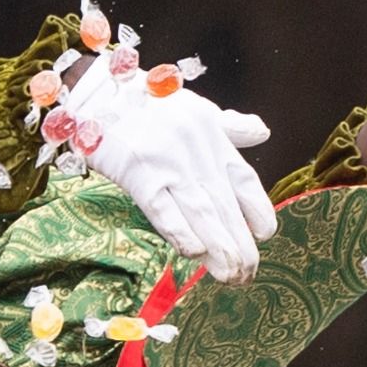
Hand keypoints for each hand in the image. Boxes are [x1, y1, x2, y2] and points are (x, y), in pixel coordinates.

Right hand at [64, 56, 275, 282]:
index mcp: (212, 136)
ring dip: (219, 247)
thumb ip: (229, 126)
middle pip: (225, 204)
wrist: (101, 91)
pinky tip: (194, 253)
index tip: (265, 235)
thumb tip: (262, 132)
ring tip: (231, 275)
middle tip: (249, 274)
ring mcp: (167, 161)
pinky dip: (180, 230)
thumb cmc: (148, 101)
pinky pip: (162, 207)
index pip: (244, 179)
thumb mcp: (195, 108)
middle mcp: (196, 150)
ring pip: (200, 211)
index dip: (257, 209)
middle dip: (240, 243)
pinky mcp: (137, 171)